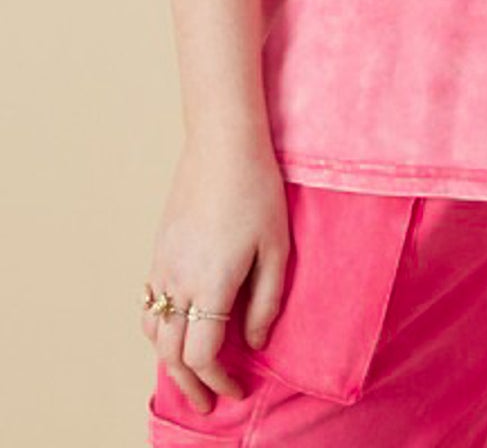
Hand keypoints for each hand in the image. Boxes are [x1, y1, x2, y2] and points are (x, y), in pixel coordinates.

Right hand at [142, 133, 289, 413]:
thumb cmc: (257, 191)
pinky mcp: (158, 249)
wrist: (223, 144)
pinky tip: (178, 328)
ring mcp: (162, 264)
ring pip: (154, 330)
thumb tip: (254, 342)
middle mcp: (178, 280)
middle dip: (190, 385)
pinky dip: (159, 328)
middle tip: (208, 403)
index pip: (202, 356)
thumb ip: (266, 301)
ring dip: (170, 359)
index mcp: (210, 284)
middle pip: (171, 353)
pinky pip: (149, 303)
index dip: (217, 382)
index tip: (236, 391)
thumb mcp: (277, 248)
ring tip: (192, 372)